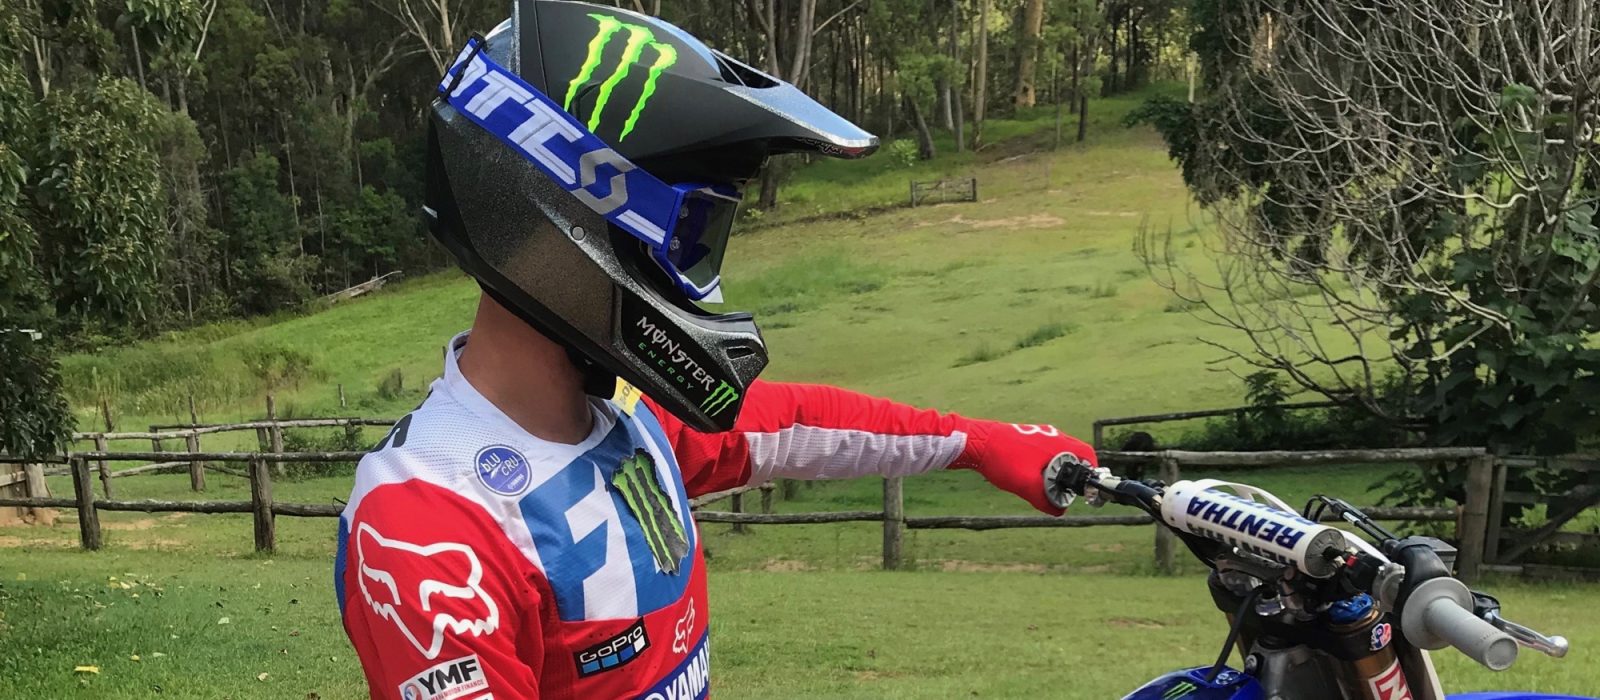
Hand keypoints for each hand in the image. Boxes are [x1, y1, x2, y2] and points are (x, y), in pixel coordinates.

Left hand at [956, 421, 1098, 515]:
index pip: (1087, 455)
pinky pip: (1044, 451)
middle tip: (1062, 490)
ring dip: (1056, 470)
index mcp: (1058, 443)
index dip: (1091, 472)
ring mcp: (1039, 434)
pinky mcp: (1027, 436)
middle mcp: (1053, 435)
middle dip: (1071, 475)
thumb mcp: (1026, 484)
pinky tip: (1029, 474)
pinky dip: (1043, 464)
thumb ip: (1045, 500)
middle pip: (1074, 455)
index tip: (1084, 487)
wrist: (976, 440)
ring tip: (1044, 485)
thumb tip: (1059, 511)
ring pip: (1057, 454)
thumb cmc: (1002, 459)